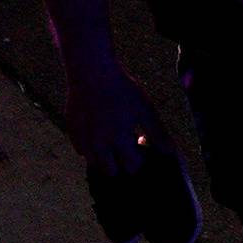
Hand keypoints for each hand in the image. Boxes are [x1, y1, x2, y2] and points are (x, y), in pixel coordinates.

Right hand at [62, 57, 162, 177]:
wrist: (91, 70)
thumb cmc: (121, 88)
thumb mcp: (144, 108)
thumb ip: (157, 132)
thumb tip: (170, 151)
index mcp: (119, 139)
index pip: (131, 167)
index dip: (138, 158)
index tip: (139, 144)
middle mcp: (98, 143)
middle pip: (110, 171)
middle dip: (120, 163)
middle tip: (124, 145)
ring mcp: (83, 138)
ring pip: (94, 163)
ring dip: (104, 157)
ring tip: (111, 139)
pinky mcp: (72, 131)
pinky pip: (80, 150)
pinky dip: (90, 147)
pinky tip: (98, 131)